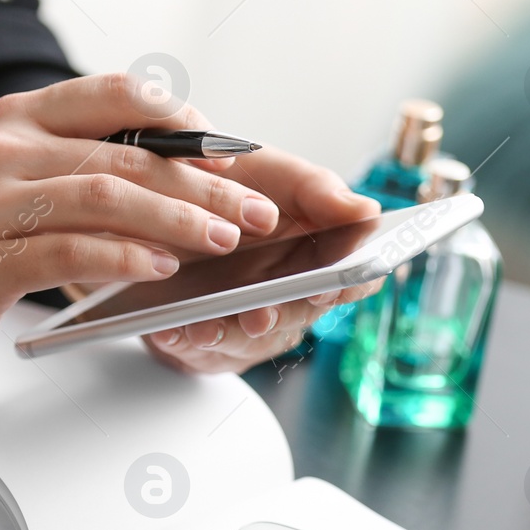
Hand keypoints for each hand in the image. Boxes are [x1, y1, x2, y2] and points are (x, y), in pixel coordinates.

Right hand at [0, 73, 288, 378]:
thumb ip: (83, 162)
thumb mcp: (17, 179)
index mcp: (23, 118)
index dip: (186, 121)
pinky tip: (164, 267)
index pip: (118, 94)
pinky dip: (125, 255)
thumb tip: (177, 168)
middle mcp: (9, 146)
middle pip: (130, 152)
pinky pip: (70, 248)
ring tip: (226, 237)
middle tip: (257, 209)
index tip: (235, 154)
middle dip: (205, 181)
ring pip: (107, 194)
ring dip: (178, 216)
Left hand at [143, 146, 381, 374]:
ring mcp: (254, 320)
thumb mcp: (274, 175)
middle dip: (279, 317)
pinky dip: (185, 343)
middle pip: (301, 316)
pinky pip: (204, 354)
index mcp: (322, 255)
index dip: (347, 286)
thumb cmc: (231, 187)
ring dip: (229, 336)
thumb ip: (320, 191)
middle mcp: (292, 293)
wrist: (162, 199)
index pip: (356, 279)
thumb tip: (368, 211)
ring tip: (204, 328)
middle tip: (260, 314)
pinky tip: (171, 331)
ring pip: (252, 342)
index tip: (326, 285)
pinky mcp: (214, 342)